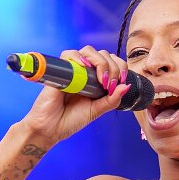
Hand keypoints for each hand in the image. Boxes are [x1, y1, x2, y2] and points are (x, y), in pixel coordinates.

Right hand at [19, 44, 133, 144]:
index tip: (121, 81)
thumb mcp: (96, 111)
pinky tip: (85, 66)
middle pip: (103, 54)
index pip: (111, 62)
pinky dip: (78, 57)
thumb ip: (112, 100)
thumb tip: (127, 86)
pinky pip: (68, 55)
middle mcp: (84, 72)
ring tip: (101, 79)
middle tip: (109, 85)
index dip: (120, 67)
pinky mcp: (59, 71)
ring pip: (88, 51)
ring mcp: (72, 70)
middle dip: (113, 67)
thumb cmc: (71, 120)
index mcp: (95, 80)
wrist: (51, 128)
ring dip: (100, 62)